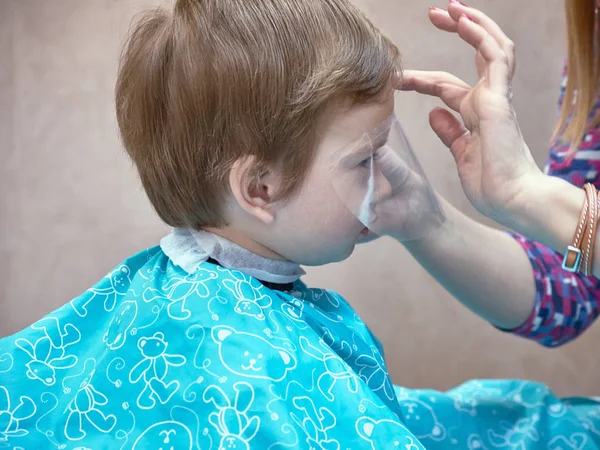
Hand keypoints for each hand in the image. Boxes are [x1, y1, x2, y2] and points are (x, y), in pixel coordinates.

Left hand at [400, 2, 542, 227]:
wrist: (511, 201)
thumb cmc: (491, 184)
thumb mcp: (460, 153)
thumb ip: (449, 131)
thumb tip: (433, 114)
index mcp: (476, 114)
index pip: (446, 86)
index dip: (421, 79)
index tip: (396, 77)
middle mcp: (488, 100)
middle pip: (474, 55)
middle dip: (456, 31)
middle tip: (433, 14)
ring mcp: (496, 96)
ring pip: (491, 46)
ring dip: (471, 23)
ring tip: (448, 8)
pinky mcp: (500, 98)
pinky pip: (496, 56)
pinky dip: (480, 35)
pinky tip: (462, 20)